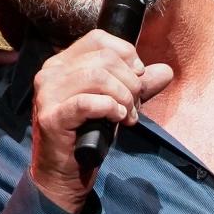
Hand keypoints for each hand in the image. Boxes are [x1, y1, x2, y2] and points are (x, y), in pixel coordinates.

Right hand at [31, 29, 173, 211]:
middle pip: (104, 59)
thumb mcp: (117, 104)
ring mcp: (47, 94)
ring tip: (127, 116)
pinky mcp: (51, 117)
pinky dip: (110, 108)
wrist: (65, 174)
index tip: (138, 78)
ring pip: (97, 77)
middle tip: (134, 106)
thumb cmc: (88, 136)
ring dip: (123, 97)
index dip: (126, 55)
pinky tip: (117, 119)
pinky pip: (87, 103)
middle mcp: (51, 72)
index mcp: (63, 62)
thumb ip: (138, 86)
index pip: (99, 39)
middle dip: (130, 82)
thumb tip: (166, 71)